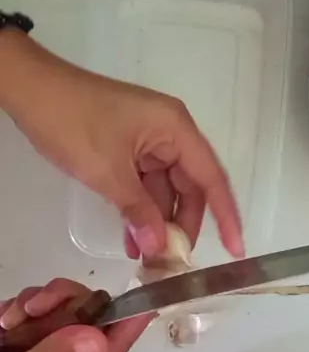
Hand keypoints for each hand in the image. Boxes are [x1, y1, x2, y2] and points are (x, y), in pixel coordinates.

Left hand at [0, 31, 243, 259]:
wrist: (29, 89)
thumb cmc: (72, 121)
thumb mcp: (108, 171)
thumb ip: (138, 211)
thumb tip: (160, 249)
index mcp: (176, 129)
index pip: (211, 178)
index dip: (225, 215)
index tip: (235, 249)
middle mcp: (170, 134)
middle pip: (190, 187)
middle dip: (182, 225)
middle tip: (173, 262)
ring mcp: (148, 141)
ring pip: (165, 190)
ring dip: (156, 222)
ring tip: (147, 259)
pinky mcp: (128, 148)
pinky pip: (143, 185)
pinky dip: (139, 210)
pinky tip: (132, 239)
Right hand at [0, 279, 152, 351]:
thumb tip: (99, 339)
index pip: (113, 351)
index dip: (130, 319)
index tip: (144, 289)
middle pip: (91, 317)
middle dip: (65, 303)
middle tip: (32, 308)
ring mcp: (45, 349)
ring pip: (65, 305)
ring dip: (37, 302)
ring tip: (8, 320)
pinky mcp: (25, 336)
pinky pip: (39, 305)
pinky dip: (20, 305)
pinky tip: (2, 319)